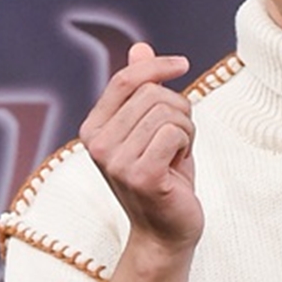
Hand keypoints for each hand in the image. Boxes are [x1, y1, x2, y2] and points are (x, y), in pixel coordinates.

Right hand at [80, 42, 202, 253]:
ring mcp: (116, 162)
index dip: (156, 66)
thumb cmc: (163, 177)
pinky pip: (176, 132)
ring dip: (186, 130)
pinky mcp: (141, 175)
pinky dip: (187, 144)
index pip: (125, 80)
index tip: (182, 64)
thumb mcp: (150, 129)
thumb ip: (142, 90)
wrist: (166, 233)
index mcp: (93, 130)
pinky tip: (178, 167)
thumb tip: (140, 48)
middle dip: (179, 111)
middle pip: (153, 94)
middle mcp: (97, 145)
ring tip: (176, 155)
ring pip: (168, 112)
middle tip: (178, 141)